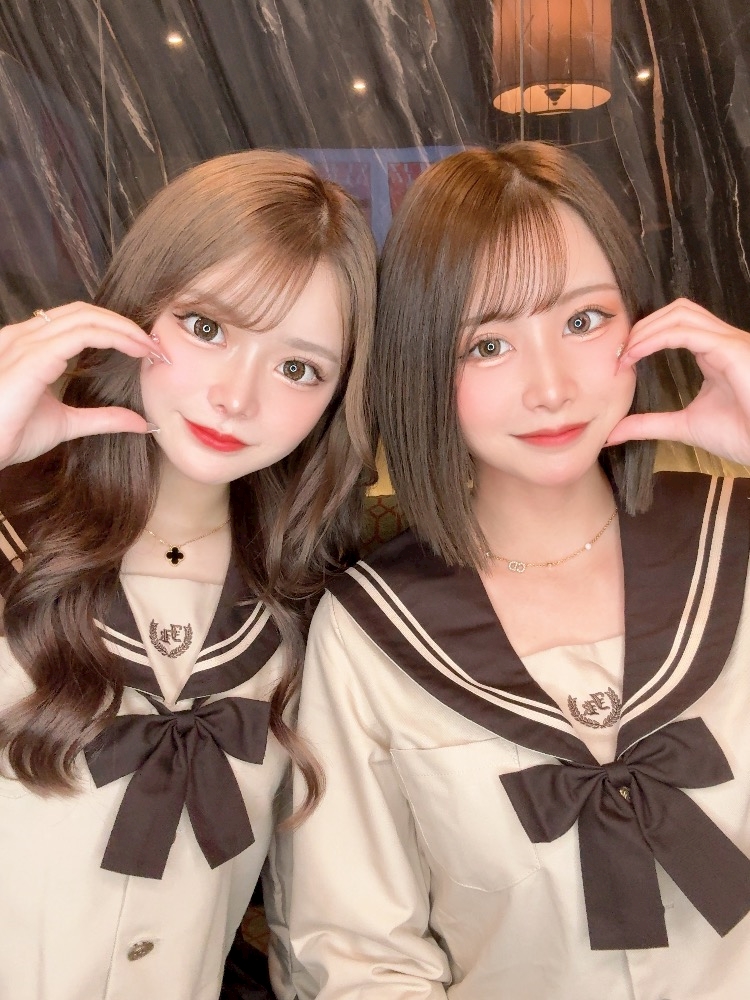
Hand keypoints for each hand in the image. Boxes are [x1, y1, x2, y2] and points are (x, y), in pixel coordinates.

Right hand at [0, 302, 159, 467]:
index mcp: (29, 346)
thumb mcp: (67, 423)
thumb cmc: (8, 435)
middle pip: (85, 312)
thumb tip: (141, 422)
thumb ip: (103, 418)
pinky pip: (81, 334)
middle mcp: (25, 337)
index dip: (115, 329)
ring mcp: (26, 342)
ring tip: (150, 346)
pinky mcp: (32, 356)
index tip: (146, 349)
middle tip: (155, 344)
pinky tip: (135, 349)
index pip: (78, 322)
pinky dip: (114, 337)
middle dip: (124, 324)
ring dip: (125, 328)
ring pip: (86, 317)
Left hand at [606, 298, 749, 465]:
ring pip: (681, 314)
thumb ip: (649, 424)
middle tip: (619, 352)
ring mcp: (729, 341)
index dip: (645, 335)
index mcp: (714, 352)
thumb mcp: (683, 426)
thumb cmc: (739, 434)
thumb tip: (612, 433)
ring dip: (647, 329)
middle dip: (643, 326)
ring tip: (625, 353)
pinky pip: (686, 332)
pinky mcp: (731, 349)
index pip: (676, 325)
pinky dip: (656, 338)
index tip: (620, 360)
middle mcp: (723, 341)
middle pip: (677, 311)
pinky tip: (636, 354)